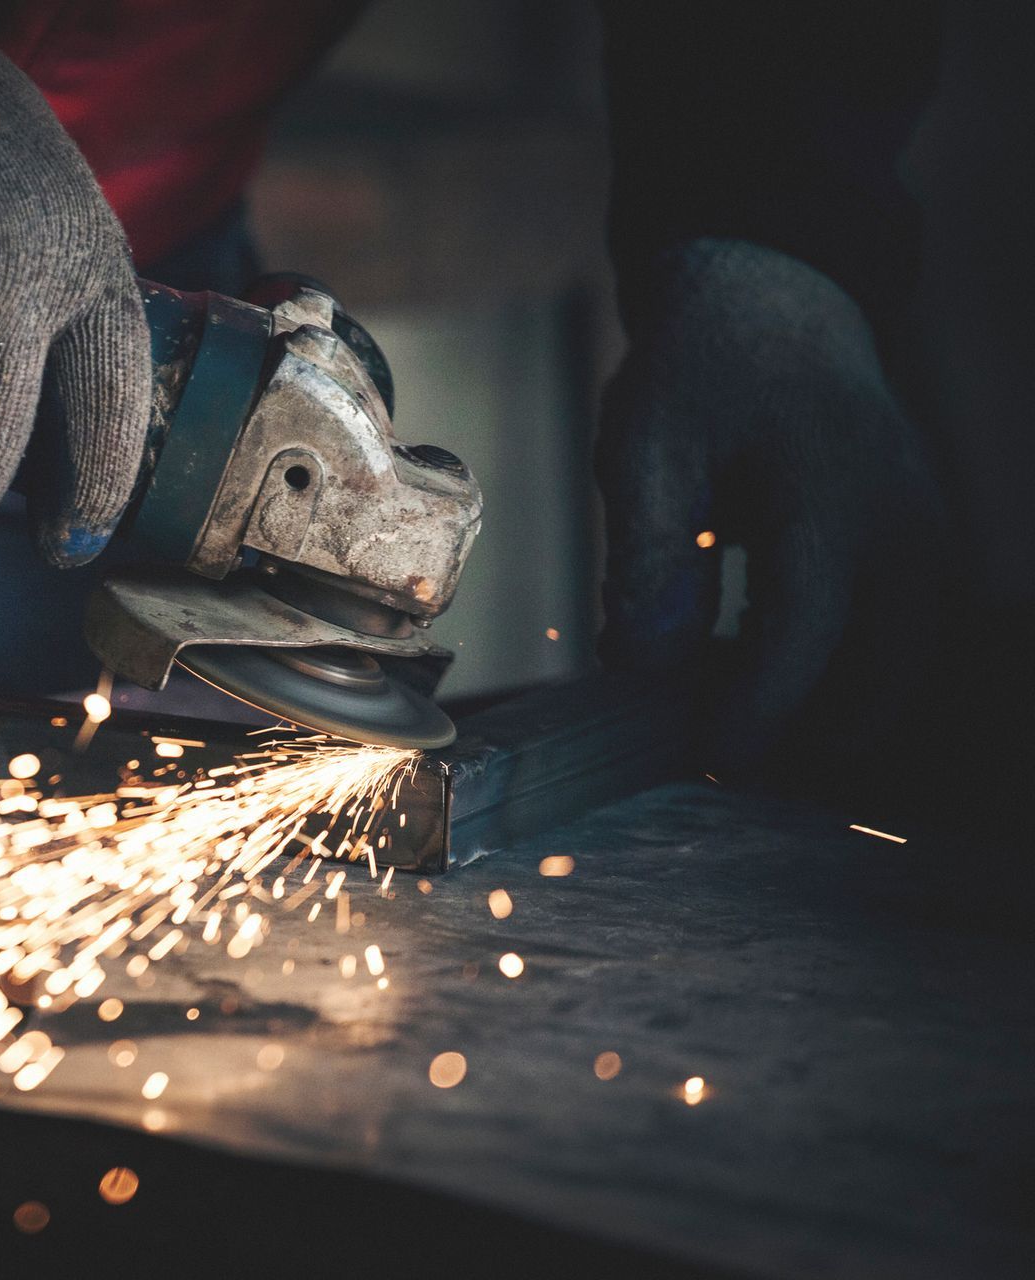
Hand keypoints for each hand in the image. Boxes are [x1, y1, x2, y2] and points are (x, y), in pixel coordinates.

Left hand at [596, 238, 948, 764]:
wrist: (775, 310)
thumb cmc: (703, 375)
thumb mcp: (645, 445)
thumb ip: (647, 556)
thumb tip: (647, 666)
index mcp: (832, 493)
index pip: (805, 629)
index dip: (760, 707)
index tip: (712, 757)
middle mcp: (903, 525)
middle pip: (881, 670)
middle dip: (808, 730)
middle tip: (720, 761)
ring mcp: (926, 541)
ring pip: (899, 666)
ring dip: (828, 710)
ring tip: (733, 723)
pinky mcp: (922, 556)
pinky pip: (897, 641)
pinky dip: (841, 676)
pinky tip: (755, 680)